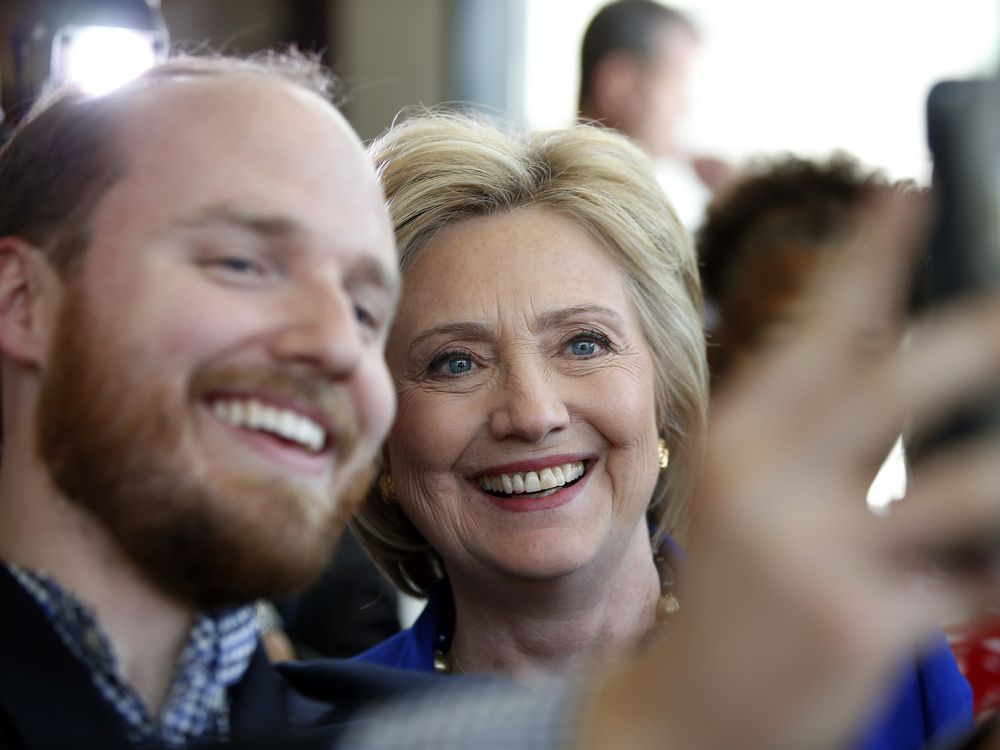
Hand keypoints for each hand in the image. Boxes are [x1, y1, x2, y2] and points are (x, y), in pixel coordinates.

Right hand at [583, 195, 999, 749]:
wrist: (686, 713)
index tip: (909, 195)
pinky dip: (997, 567)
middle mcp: (769, 481)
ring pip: (968, 486)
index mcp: (738, 439)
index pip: (814, 331)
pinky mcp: (858, 623)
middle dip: (981, 337)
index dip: (868, 259)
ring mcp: (814, 553)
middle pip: (899, 384)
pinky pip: (974, 579)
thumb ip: (821, 443)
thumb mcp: (750, 502)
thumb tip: (906, 376)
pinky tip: (995, 565)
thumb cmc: (731, 596)